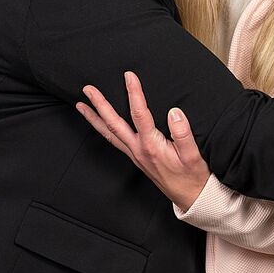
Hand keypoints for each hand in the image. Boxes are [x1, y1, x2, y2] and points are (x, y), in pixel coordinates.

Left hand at [76, 71, 211, 211]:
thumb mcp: (193, 155)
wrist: (190, 197)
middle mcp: (138, 150)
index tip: (129, 75)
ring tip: (81, 106)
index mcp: (151, 146)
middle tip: (88, 89)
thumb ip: (183, 133)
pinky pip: (114, 141)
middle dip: (100, 105)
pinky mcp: (136, 158)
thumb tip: (174, 112)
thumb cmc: (192, 176)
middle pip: (114, 124)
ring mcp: (135, 155)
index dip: (134, 93)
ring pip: (109, 134)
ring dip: (94, 119)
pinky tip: (100, 124)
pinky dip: (103, 130)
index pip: (139, 114)